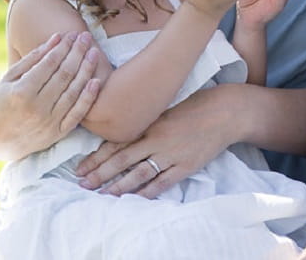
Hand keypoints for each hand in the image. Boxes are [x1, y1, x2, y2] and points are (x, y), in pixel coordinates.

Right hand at [0, 31, 101, 160]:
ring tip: (94, 52)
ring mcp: (49, 122)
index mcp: (22, 92)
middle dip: (77, 53)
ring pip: (74, 91)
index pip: (49, 64)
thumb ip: (32, 59)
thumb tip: (56, 39)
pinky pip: (77, 114)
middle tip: (85, 37)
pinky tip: (96, 81)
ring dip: (86, 70)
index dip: (63, 47)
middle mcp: (37, 108)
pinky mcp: (57, 133)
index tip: (72, 34)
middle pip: (64, 75)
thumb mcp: (8, 79)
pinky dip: (88, 97)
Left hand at [76, 84, 239, 197]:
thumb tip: (123, 126)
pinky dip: (146, 193)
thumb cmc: (195, 105)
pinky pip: (162, 183)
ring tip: (101, 195)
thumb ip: (146, 118)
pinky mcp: (185, 166)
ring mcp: (170, 154)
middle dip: (100, 173)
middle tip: (82, 184)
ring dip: (118, 186)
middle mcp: (156, 139)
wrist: (225, 112)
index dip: (97, 156)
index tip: (80, 167)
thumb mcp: (166, 105)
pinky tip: (133, 200)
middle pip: (121, 160)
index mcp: (149, 123)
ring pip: (138, 174)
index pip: (116, 142)